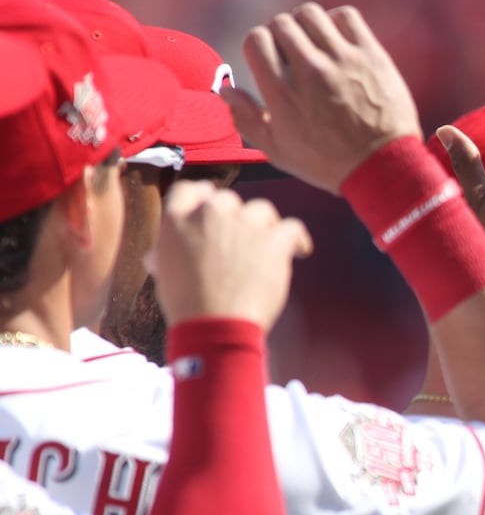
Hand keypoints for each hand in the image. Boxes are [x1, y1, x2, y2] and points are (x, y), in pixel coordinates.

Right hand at [148, 180, 310, 330]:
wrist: (215, 324)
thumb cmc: (187, 305)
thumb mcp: (165, 273)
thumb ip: (166, 252)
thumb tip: (156, 256)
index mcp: (178, 217)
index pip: (191, 189)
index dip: (205, 197)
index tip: (215, 207)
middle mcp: (211, 213)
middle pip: (229, 201)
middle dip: (235, 218)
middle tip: (240, 241)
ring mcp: (244, 224)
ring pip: (261, 210)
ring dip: (265, 226)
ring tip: (267, 247)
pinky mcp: (273, 240)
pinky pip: (292, 228)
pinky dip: (297, 239)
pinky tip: (299, 250)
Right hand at [226, 3, 420, 193]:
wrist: (383, 167)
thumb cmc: (329, 163)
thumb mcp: (278, 152)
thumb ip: (246, 119)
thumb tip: (225, 90)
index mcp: (282, 93)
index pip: (256, 39)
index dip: (260, 46)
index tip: (272, 60)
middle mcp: (310, 71)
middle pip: (281, 23)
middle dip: (282, 35)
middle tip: (294, 54)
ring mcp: (342, 60)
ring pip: (311, 14)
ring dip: (307, 25)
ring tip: (315, 45)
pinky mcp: (371, 55)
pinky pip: (345, 16)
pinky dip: (337, 22)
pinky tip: (338, 41)